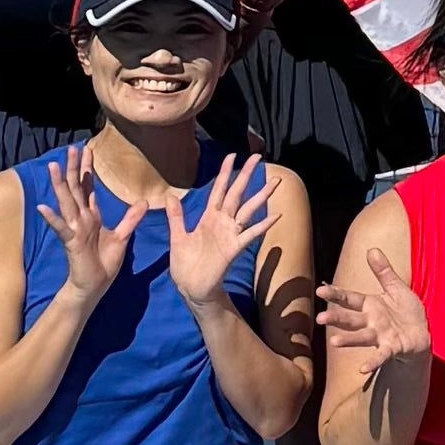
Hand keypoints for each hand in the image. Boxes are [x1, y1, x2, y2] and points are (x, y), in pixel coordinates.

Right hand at [31, 145, 143, 306]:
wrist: (93, 286)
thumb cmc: (103, 262)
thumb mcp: (122, 236)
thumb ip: (131, 219)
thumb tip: (143, 201)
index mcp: (92, 216)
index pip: (87, 187)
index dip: (87, 169)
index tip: (87, 150)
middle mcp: (81, 219)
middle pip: (76, 188)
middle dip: (74, 168)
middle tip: (72, 148)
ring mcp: (74, 229)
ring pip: (66, 202)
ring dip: (60, 185)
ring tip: (53, 166)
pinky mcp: (71, 242)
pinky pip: (61, 228)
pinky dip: (52, 218)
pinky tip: (43, 207)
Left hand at [165, 154, 274, 308]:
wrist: (191, 288)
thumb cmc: (185, 265)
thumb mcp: (177, 237)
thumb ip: (176, 217)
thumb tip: (170, 197)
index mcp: (208, 218)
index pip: (218, 190)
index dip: (224, 173)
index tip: (231, 156)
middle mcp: (222, 222)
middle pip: (236, 193)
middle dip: (246, 175)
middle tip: (258, 157)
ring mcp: (230, 234)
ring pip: (247, 210)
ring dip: (261, 195)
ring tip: (275, 181)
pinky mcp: (234, 248)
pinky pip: (250, 234)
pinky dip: (263, 225)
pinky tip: (275, 215)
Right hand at [320, 247, 433, 365]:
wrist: (422, 334)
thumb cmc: (406, 311)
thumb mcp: (396, 288)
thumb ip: (383, 271)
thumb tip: (372, 249)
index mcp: (371, 305)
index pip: (349, 299)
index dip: (336, 294)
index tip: (319, 290)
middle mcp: (371, 321)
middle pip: (350, 319)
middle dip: (336, 318)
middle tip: (320, 318)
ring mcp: (380, 336)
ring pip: (361, 337)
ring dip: (348, 340)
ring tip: (334, 342)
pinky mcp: (392, 348)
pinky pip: (381, 355)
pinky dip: (372, 362)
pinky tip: (363, 369)